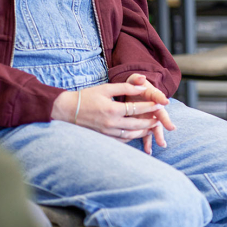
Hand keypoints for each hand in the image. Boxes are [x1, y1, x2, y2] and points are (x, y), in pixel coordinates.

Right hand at [52, 83, 167, 150]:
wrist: (66, 110)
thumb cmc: (86, 97)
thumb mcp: (105, 88)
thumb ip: (125, 87)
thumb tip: (143, 86)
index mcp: (112, 110)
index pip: (136, 109)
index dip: (150, 107)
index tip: (161, 105)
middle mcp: (110, 123)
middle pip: (137, 125)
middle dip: (150, 121)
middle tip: (160, 118)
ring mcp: (106, 132)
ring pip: (131, 135)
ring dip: (143, 131)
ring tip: (152, 127)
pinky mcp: (103, 137)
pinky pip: (121, 140)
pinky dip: (131, 137)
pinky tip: (137, 133)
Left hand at [124, 74, 174, 154]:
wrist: (133, 94)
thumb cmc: (135, 87)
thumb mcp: (134, 80)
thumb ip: (137, 79)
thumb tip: (141, 77)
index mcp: (153, 96)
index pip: (158, 97)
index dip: (161, 99)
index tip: (165, 102)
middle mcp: (155, 108)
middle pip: (161, 115)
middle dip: (166, 122)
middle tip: (171, 128)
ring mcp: (151, 118)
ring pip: (155, 127)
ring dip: (158, 136)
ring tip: (162, 144)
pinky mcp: (145, 125)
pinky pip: (146, 135)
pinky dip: (147, 143)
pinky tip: (148, 151)